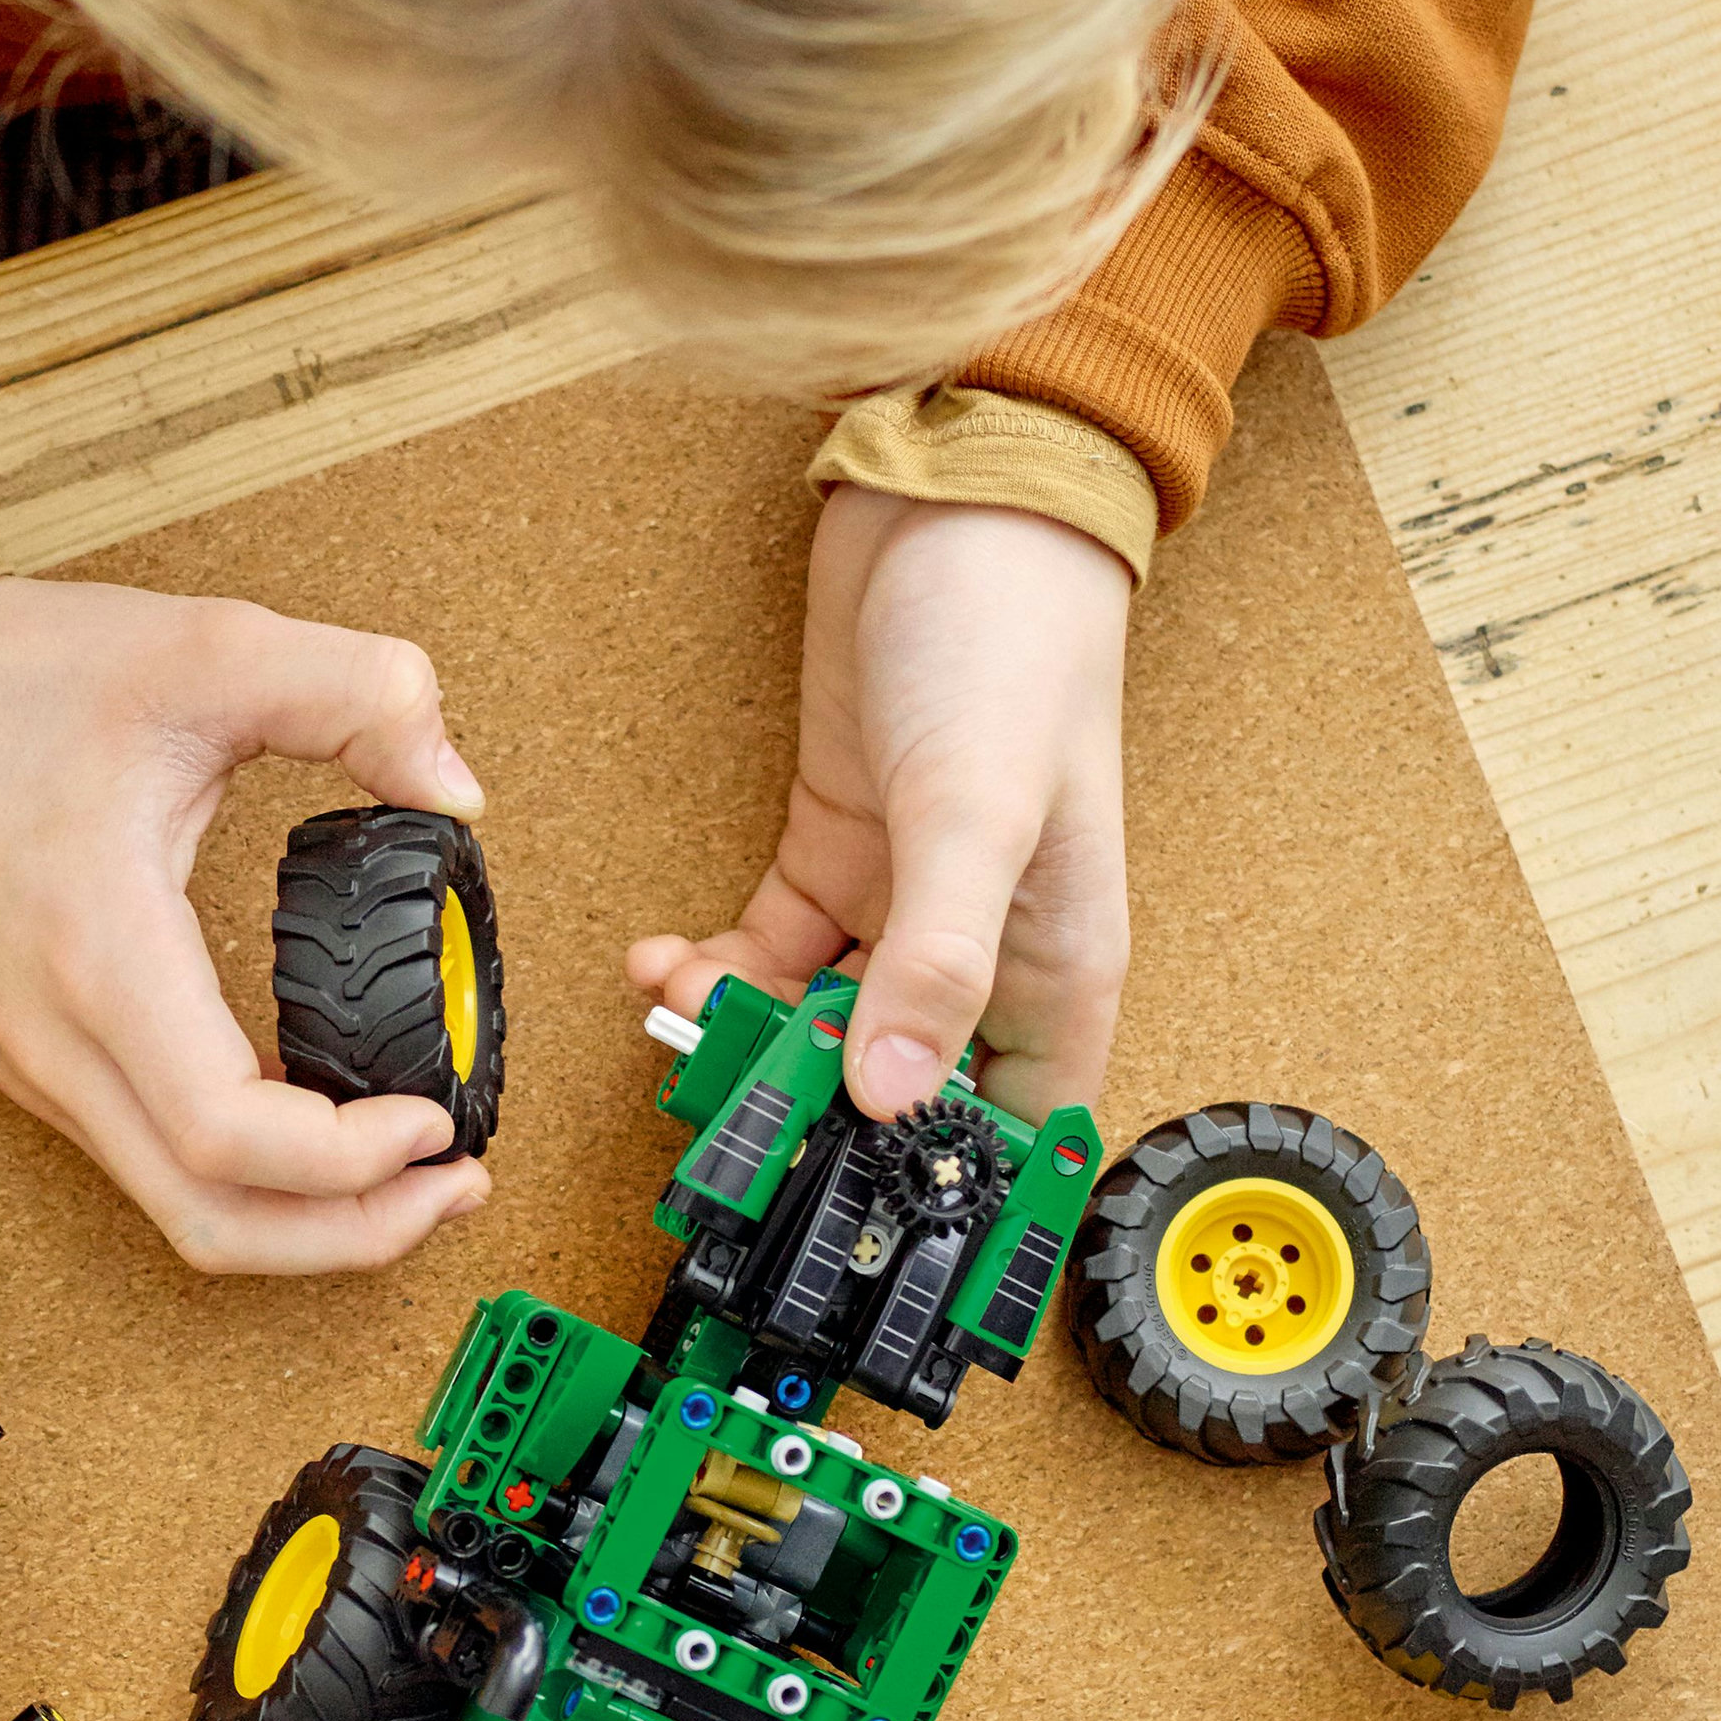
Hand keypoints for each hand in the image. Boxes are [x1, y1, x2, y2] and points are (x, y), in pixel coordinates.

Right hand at [0, 575, 493, 1271]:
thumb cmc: (8, 686)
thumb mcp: (208, 648)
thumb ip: (358, 692)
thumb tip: (457, 786)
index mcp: (100, 958)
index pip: (227, 1135)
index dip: (348, 1161)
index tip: (435, 1121)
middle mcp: (60, 1044)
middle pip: (211, 1223)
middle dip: (351, 1231)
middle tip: (455, 1184)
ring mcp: (42, 1068)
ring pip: (183, 1217)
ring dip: (305, 1223)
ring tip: (409, 1175)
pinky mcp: (42, 1066)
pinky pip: (156, 1170)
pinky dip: (252, 1185)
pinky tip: (325, 1136)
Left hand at [627, 484, 1131, 1125]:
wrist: (956, 502)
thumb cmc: (1013, 642)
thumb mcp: (976, 813)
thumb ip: (936, 959)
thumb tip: (894, 1091)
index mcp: (1054, 965)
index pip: (1012, 1127)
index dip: (942, 1186)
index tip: (850, 1218)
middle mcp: (981, 953)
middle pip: (893, 1088)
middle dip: (804, 1113)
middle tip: (719, 1124)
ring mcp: (901, 906)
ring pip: (815, 1024)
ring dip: (742, 1039)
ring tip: (679, 1022)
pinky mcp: (835, 854)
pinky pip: (768, 952)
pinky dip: (713, 972)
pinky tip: (666, 965)